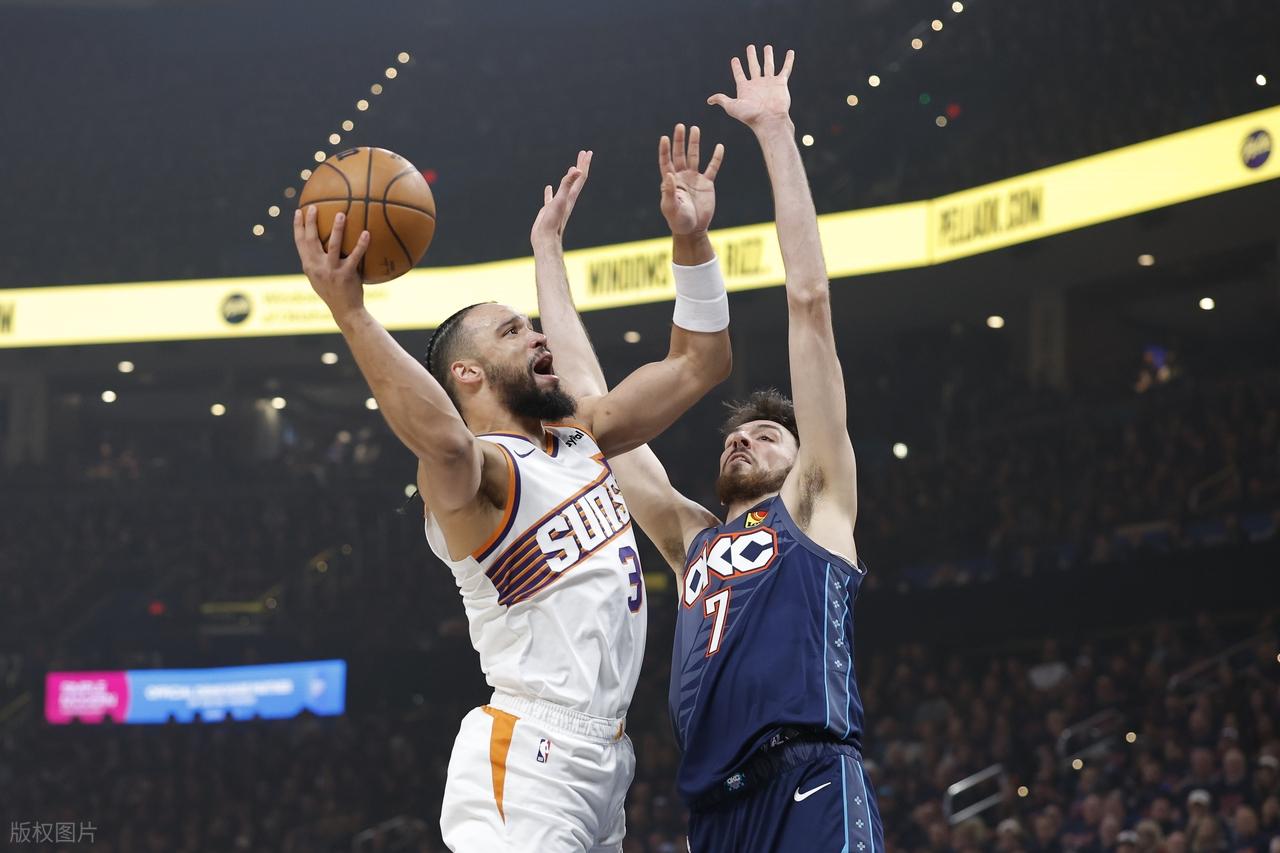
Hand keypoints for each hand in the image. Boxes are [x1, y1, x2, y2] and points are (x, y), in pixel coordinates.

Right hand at [294, 205, 369, 320]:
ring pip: (333, 246)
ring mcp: (331, 271)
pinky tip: (366, 233)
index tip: (298, 211)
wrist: (345, 310)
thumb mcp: (320, 277)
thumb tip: (321, 243)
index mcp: (309, 266)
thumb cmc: (334, 292)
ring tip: (341, 214)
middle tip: (313, 206)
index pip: (299, 242)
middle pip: (311, 240)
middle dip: (310, 222)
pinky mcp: (346, 275)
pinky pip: (355, 256)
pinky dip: (361, 244)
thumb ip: (317, 262)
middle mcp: (317, 267)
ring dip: (337, 229)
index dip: (298, 226)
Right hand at [531, 150, 591, 248]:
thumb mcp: (560, 200)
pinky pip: (550, 197)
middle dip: (580, 166)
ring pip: (565, 187)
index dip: (584, 164)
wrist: (545, 240)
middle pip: (576, 179)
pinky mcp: (549, 210)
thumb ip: (567, 184)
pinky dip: (550, 191)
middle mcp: (567, 199)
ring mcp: (558, 204)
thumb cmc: (553, 222)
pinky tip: (548, 188)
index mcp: (571, 196)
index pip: (581, 177)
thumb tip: (577, 170)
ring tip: (570, 168)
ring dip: (568, 176)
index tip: (587, 152)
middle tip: (584, 153)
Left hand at [659, 123, 723, 235]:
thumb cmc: (678, 220)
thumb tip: (668, 174)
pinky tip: (719, 147)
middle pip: (679, 155)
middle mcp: (681, 176)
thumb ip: (668, 192)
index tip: (665, 138)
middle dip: (679, 141)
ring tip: (695, 129)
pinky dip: (716, 158)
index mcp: (670, 181)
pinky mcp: (707, 184)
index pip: (666, 162)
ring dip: (694, 143)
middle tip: (680, 126)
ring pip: (694, 157)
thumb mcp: (670, 208)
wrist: (693, 229)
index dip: (665, 150)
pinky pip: (712, 168)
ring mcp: (694, 179)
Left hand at [707, 44, 794, 131]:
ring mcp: (769, 83)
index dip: (736, 67)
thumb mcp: (732, 107)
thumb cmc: (750, 116)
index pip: (739, 75)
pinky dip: (788, 61)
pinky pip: (785, 69)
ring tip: (767, 47)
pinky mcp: (781, 83)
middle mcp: (757, 84)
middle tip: (750, 47)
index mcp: (745, 88)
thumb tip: (709, 100)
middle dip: (751, 57)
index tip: (734, 59)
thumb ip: (722, 100)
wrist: (769, 120)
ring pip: (769, 66)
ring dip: (768, 56)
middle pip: (754, 66)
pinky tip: (790, 52)